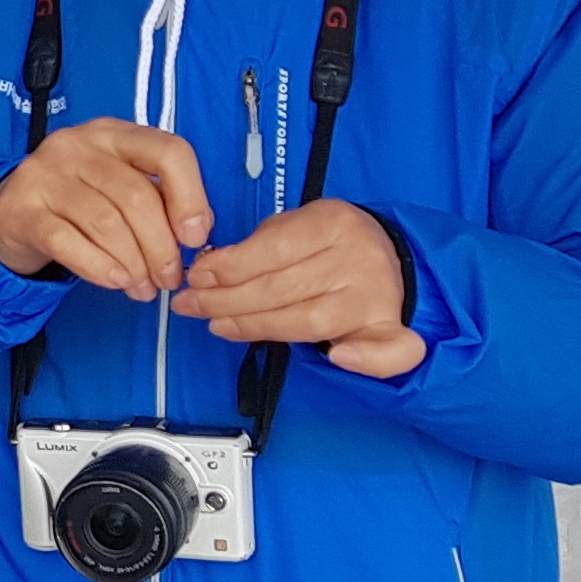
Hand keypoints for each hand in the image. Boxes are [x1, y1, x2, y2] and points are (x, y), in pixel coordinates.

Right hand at [0, 120, 215, 296]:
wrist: (11, 212)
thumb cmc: (78, 201)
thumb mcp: (120, 186)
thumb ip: (159, 199)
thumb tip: (195, 233)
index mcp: (114, 134)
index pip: (168, 151)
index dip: (191, 197)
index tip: (195, 237)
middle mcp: (77, 145)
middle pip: (136, 196)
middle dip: (161, 246)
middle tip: (168, 278)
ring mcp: (43, 175)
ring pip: (105, 222)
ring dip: (133, 264)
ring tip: (142, 288)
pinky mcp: (20, 209)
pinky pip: (67, 242)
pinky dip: (99, 267)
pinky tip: (115, 281)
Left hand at [174, 198, 424, 377]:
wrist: (390, 254)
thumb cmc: (325, 243)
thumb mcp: (293, 225)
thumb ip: (256, 246)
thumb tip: (208, 272)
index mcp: (333, 223)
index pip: (274, 250)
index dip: (229, 268)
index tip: (197, 277)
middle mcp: (358, 259)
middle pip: (283, 288)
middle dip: (227, 300)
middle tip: (191, 305)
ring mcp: (376, 297)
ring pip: (310, 321)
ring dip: (256, 327)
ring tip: (218, 325)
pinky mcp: (388, 328)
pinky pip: (390, 349)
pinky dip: (369, 358)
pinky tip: (339, 358)